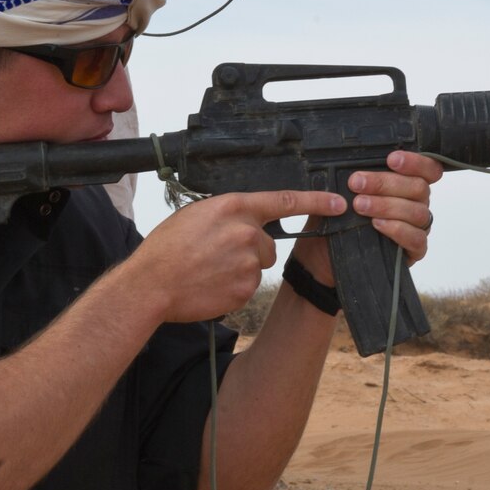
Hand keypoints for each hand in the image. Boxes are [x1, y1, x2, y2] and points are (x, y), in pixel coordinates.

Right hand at [127, 190, 317, 321]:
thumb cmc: (167, 248)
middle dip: (250, 249)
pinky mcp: (246, 289)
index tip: (338, 203)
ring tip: (208, 270)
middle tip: (216, 255)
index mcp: (235, 207)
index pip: (285, 200)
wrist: (151, 284)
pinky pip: (248, 286)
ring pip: (257, 265)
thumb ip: (228, 214)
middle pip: (268, 243)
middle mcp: (248, 232)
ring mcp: (249, 262)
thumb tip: (246, 219)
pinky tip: (210, 285)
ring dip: (240, 269)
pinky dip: (233, 288)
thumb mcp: (198, 214)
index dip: (316, 201)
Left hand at [289, 150, 443, 286]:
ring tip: (360, 206)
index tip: (391, 159)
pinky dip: (398, 230)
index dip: (416, 162)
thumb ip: (355, 178)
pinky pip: (417, 239)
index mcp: (407, 184)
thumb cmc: (339, 217)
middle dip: (386, 183)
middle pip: (419, 187)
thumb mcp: (341, 192)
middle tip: (356, 183)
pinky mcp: (415, 250)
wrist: (325, 253)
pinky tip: (377, 225)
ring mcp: (418, 227)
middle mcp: (417, 203)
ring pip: (417, 212)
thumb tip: (356, 166)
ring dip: (388, 206)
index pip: (427, 169)